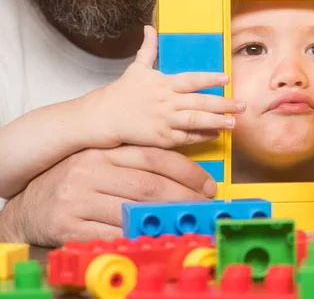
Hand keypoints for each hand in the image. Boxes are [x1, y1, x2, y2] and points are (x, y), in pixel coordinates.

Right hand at [0, 146, 216, 246]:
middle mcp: (90, 170)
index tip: (207, 185)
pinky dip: (138, 237)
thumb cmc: (76, 182)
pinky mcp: (69, 225)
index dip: (186, 171)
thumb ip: (136, 165)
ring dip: (166, 219)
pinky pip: (113, 234)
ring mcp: (78, 198)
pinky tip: (155, 236)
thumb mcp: (103, 163)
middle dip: (184, 196)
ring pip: (134, 209)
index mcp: (103, 152)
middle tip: (204, 206)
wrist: (31, 205)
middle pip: (149, 184)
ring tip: (187, 222)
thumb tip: (184, 178)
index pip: (154, 157)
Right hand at [90, 25, 243, 149]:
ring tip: (234, 122)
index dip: (210, 78)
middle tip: (243, 105)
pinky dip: (201, 136)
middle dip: (224, 104)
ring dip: (217, 121)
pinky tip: (215, 134)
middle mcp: (167, 101)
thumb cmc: (122, 91)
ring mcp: (165, 120)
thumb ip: (148, 48)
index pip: (192, 80)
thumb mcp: (136, 67)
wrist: (104, 117)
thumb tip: (149, 27)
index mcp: (164, 83)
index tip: (227, 78)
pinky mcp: (161, 137)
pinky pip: (186, 137)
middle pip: (200, 102)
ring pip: (196, 121)